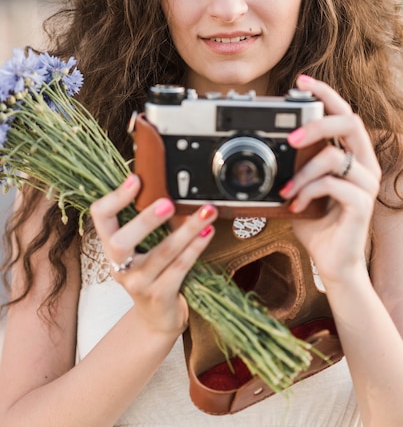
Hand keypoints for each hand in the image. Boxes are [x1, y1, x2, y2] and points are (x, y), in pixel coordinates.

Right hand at [90, 175, 216, 335]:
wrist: (157, 318)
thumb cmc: (152, 272)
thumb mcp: (142, 247)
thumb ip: (147, 221)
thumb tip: (168, 185)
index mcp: (110, 246)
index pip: (100, 216)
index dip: (115, 197)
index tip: (136, 178)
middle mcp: (118, 265)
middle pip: (121, 241)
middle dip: (145, 220)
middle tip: (168, 202)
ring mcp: (137, 283)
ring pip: (162, 252)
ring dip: (187, 229)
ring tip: (207, 211)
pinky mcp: (159, 295)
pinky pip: (180, 268)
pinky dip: (196, 248)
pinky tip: (207, 233)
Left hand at [280, 75, 381, 284]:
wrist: (331, 261)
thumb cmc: (316, 221)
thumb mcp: (301, 185)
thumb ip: (295, 164)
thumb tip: (268, 145)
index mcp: (351, 154)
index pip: (344, 113)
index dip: (325, 94)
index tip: (302, 82)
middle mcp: (364, 163)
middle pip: (350, 122)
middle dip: (317, 122)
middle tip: (290, 137)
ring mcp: (366, 183)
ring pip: (334, 156)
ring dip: (302, 171)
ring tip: (285, 188)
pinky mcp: (362, 204)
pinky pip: (332, 185)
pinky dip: (307, 191)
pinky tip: (296, 204)